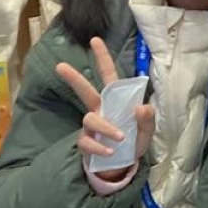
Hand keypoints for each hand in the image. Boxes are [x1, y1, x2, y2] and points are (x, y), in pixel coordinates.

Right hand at [55, 36, 152, 182]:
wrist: (123, 167)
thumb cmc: (134, 142)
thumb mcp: (146, 131)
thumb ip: (147, 119)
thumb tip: (142, 107)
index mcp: (115, 101)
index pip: (108, 76)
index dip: (102, 58)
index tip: (94, 40)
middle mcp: (100, 110)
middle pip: (85, 91)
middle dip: (74, 78)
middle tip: (60, 65)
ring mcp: (91, 127)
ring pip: (90, 119)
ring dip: (106, 127)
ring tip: (120, 137)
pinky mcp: (86, 144)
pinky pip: (87, 142)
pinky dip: (100, 147)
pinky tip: (110, 152)